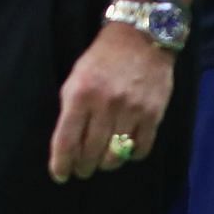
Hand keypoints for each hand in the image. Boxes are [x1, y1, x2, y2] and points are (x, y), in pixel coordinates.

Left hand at [48, 21, 174, 182]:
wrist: (140, 38)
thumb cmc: (101, 58)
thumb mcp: (76, 77)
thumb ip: (71, 108)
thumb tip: (67, 144)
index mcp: (80, 94)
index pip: (67, 140)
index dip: (61, 163)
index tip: (59, 175)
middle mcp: (105, 104)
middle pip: (91, 152)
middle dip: (83, 166)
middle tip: (81, 170)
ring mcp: (131, 110)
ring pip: (116, 155)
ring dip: (106, 164)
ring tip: (102, 162)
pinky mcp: (153, 114)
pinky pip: (141, 149)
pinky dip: (131, 156)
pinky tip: (125, 151)